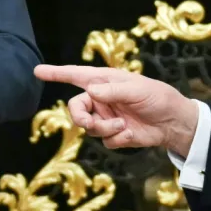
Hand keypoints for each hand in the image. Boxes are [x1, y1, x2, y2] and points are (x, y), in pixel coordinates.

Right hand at [34, 64, 198, 154]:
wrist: (173, 123)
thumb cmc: (158, 97)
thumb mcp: (138, 90)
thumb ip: (113, 91)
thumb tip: (91, 91)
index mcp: (105, 81)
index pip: (76, 76)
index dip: (56, 73)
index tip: (37, 71)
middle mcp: (102, 99)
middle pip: (76, 108)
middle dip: (80, 117)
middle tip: (89, 123)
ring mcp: (106, 117)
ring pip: (89, 127)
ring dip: (103, 128)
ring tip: (122, 126)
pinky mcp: (114, 134)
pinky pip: (105, 140)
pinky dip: (116, 138)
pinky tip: (130, 134)